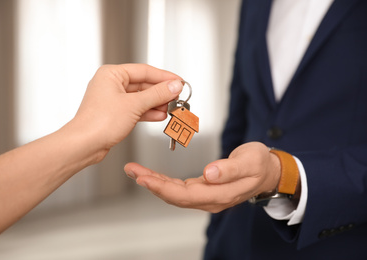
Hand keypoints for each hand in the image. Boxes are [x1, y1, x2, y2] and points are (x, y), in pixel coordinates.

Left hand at [67, 64, 182, 153]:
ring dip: (157, 103)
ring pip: (141, 98)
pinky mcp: (115, 114)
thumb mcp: (134, 105)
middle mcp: (111, 84)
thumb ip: (157, 94)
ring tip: (171, 107)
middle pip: (143, 84)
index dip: (164, 77)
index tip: (178, 81)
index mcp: (112, 74)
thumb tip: (174, 86)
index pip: (144, 71)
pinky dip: (148, 112)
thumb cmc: (98, 123)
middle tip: (177, 96)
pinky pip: (136, 109)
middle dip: (161, 92)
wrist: (84, 145)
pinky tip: (160, 115)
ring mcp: (113, 100)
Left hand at [124, 142, 280, 212]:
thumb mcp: (250, 162)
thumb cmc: (260, 164)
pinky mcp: (204, 188)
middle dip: (151, 184)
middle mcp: (210, 199)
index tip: (144, 179)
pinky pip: (179, 188)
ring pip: (175, 193)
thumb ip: (231, 169)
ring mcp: (207, 195)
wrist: (268, 170)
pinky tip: (153, 175)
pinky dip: (164, 181)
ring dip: (154, 183)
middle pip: (175, 196)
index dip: (163, 188)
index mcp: (220, 194)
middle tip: (132, 171)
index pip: (185, 195)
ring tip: (136, 171)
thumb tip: (210, 174)